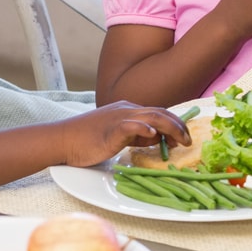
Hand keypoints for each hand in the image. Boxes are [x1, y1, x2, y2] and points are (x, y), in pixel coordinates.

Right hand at [62, 102, 190, 167]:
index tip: (186, 136)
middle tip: (190, 140)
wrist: (62, 140)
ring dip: (170, 128)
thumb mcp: (119, 135)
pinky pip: (130, 126)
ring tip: (181, 140)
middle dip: (179, 126)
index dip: (176, 123)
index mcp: (129, 110)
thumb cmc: (87, 140)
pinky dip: (143, 129)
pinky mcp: (110, 129)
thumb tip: (157, 138)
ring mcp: (119, 118)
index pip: (159, 113)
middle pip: (160, 113)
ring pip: (151, 117)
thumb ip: (137, 135)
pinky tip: (153, 135)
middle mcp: (127, 110)